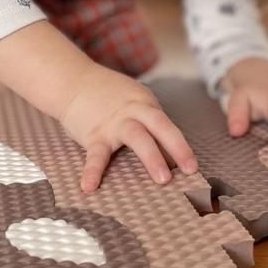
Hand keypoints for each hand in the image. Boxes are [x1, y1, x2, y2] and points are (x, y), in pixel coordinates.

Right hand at [59, 63, 197, 191]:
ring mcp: (113, 122)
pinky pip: (95, 154)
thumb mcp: (134, 103)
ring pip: (136, 137)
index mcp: (146, 105)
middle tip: (189, 170)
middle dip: (177, 147)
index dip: (182, 146)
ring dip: (152, 157)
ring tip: (162, 181)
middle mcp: (133, 111)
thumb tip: (169, 158)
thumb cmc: (108, 98)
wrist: (73, 81)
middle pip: (160, 126)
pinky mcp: (93, 133)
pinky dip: (92, 171)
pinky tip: (89, 186)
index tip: (194, 168)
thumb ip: (149, 126)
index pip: (167, 126)